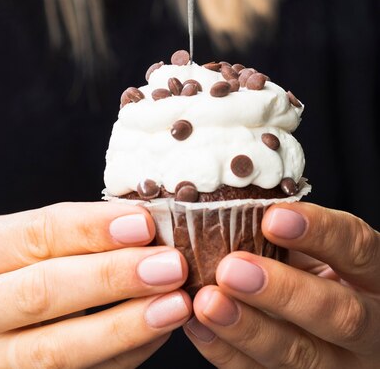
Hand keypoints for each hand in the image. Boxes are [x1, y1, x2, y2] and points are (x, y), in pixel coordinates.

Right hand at [0, 202, 190, 367]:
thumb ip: (74, 236)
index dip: (94, 229)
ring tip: (175, 305)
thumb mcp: (22, 248)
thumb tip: (147, 228)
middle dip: (114, 276)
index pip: (38, 233)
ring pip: (58, 348)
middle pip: (45, 290)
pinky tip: (156, 334)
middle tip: (171, 265)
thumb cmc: (9, 283)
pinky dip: (122, 356)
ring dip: (125, 325)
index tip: (145, 224)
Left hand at [185, 203, 379, 367]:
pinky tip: (199, 327)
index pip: (357, 249)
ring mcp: (342, 364)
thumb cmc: (317, 270)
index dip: (319, 232)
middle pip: (339, 315)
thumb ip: (288, 234)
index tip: (272, 217)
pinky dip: (227, 352)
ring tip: (208, 302)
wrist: (331, 320)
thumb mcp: (317, 249)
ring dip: (249, 329)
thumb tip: (230, 209)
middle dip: (283, 292)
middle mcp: (371, 327)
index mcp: (375, 275)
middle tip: (232, 269)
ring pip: (303, 356)